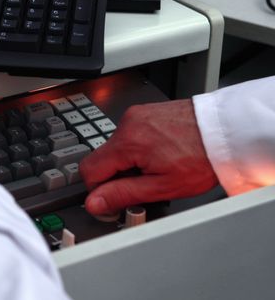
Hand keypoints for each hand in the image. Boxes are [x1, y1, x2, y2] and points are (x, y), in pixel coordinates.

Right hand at [79, 99, 217, 215]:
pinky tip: (159, 154)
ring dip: (127, 161)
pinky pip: (128, 135)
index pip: (89, 171)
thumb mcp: (162, 187)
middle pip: (101, 158)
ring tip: (157, 167)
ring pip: (115, 147)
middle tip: (144, 184)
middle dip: (116, 175)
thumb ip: (123, 194)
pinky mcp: (144, 112)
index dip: (99, 190)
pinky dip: (137, 148)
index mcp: (127, 141)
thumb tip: (94, 203)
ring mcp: (135, 114)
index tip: (113, 199)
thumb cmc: (203, 158)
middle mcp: (127, 123)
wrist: (226, 132)